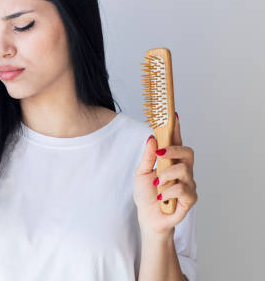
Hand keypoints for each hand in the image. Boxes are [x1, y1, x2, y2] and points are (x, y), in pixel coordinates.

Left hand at [133, 113, 197, 235]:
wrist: (148, 217)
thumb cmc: (146, 194)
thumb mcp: (141, 172)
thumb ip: (148, 156)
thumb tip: (152, 138)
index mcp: (171, 161)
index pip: (176, 141)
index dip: (176, 128)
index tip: (173, 114)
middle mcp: (183, 170)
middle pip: (188, 151)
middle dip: (173, 150)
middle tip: (159, 155)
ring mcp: (188, 183)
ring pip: (184, 169)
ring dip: (166, 176)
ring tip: (156, 184)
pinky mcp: (190, 198)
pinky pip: (183, 189)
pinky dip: (169, 191)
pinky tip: (161, 197)